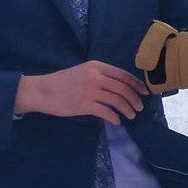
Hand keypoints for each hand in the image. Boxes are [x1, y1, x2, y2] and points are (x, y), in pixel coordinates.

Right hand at [14, 62, 147, 124]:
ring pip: (118, 100)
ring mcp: (91, 90)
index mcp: (97, 66)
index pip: (123, 75)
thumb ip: (101, 76)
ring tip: (130, 115)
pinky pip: (107, 112)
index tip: (144, 93)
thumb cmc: (63, 81)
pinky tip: (116, 121)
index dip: (137, 85)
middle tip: (139, 108)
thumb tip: (121, 86)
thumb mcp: (84, 71)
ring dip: (127, 109)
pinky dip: (115, 117)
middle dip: (135, 99)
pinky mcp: (85, 104)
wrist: (42, 90)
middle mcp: (96, 77)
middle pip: (123, 88)